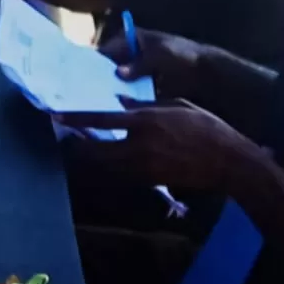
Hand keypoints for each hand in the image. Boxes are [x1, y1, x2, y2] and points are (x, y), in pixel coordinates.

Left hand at [56, 98, 260, 191]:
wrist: (226, 161)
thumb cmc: (205, 126)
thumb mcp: (176, 104)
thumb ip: (146, 103)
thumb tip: (121, 102)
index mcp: (146, 121)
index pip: (102, 119)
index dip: (76, 118)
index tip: (57, 115)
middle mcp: (139, 146)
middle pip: (95, 150)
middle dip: (74, 146)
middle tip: (61, 139)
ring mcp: (143, 167)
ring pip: (104, 167)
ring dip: (87, 161)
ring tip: (73, 152)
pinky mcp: (149, 181)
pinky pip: (119, 176)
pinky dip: (105, 171)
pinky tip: (100, 164)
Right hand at [98, 28, 221, 101]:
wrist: (205, 71)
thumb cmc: (182, 55)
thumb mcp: (160, 55)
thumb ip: (139, 64)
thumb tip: (118, 73)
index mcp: (130, 38)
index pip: (105, 50)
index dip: (95, 63)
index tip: (84, 78)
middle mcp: (127, 53)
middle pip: (107, 67)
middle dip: (100, 79)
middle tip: (88, 95)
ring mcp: (134, 71)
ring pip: (116, 82)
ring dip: (111, 92)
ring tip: (99, 106)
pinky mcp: (141, 87)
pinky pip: (128, 94)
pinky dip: (124, 101)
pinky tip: (117, 112)